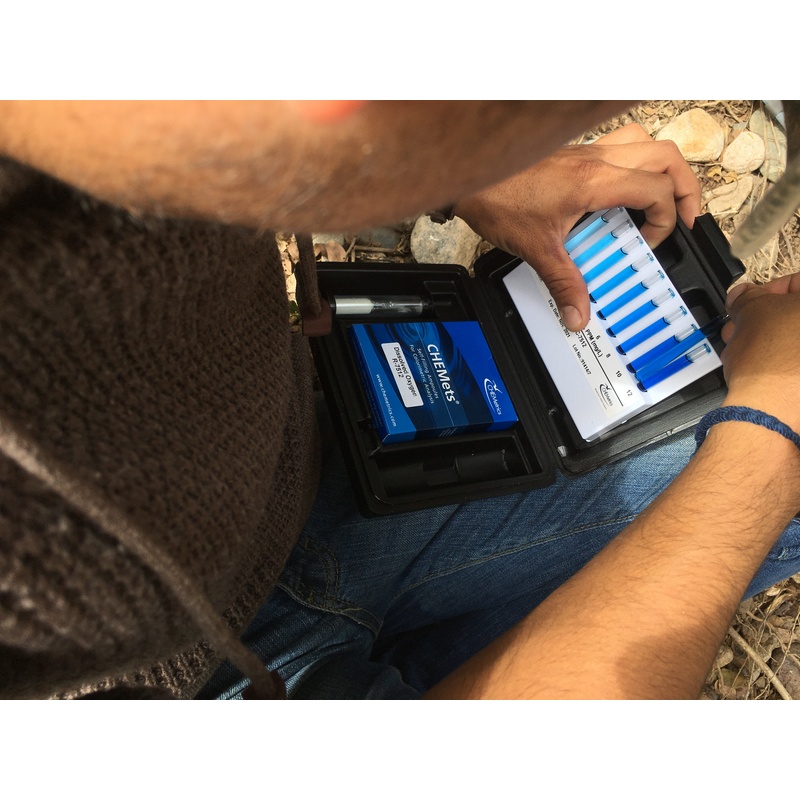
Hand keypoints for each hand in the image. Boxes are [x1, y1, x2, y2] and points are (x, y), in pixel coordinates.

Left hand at [454, 124, 700, 330]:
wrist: (467, 174)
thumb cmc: (496, 199)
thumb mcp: (536, 249)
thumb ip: (563, 283)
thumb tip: (579, 315)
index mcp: (596, 180)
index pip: (659, 190)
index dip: (666, 220)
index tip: (647, 244)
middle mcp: (597, 158)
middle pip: (667, 156)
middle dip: (686, 187)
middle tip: (684, 217)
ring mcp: (586, 151)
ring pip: (646, 141)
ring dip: (662, 169)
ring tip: (660, 199)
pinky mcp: (573, 153)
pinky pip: (619, 146)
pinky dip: (632, 165)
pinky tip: (618, 193)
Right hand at [721, 272, 799, 430]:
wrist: (770, 408)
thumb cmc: (771, 361)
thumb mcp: (751, 311)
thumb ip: (748, 296)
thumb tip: (744, 296)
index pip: (797, 282)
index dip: (767, 288)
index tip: (747, 300)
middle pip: (795, 314)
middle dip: (766, 316)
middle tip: (742, 323)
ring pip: (793, 340)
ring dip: (767, 338)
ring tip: (741, 346)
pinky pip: (793, 363)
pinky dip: (777, 359)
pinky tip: (756, 364)